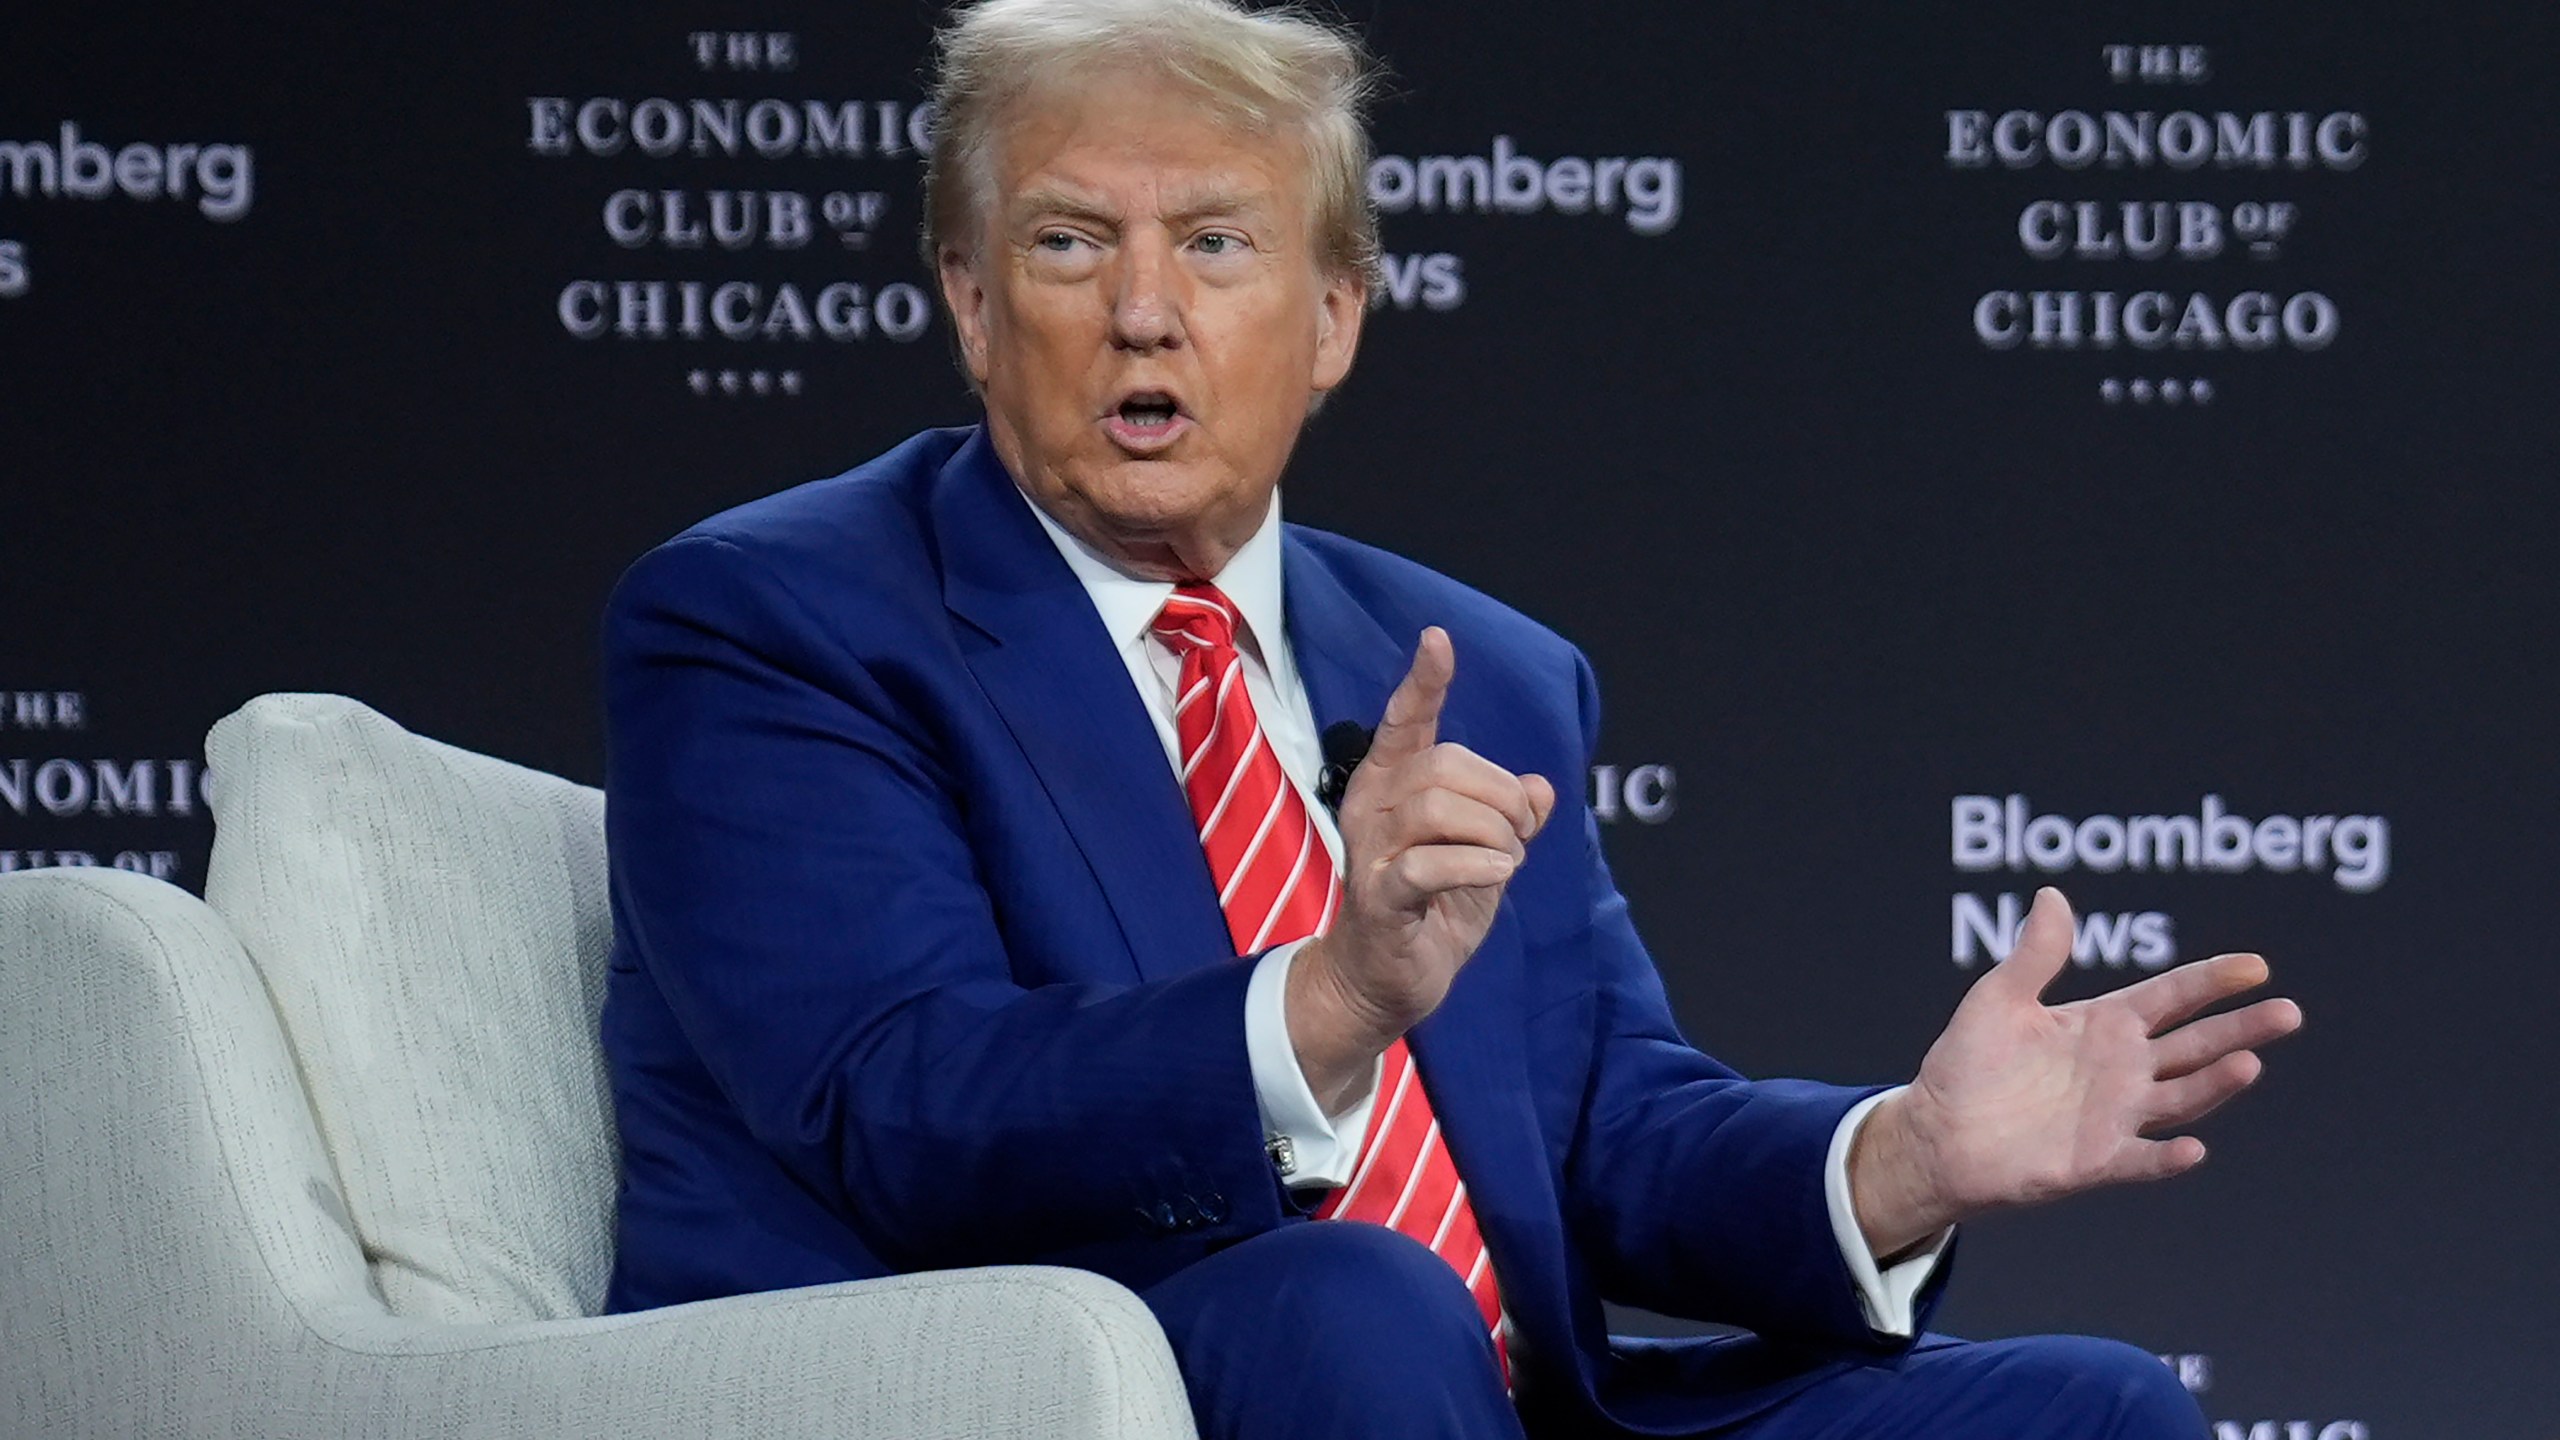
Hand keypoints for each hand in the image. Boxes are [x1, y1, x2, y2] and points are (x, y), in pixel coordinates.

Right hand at [1288, 628, 1557, 1109]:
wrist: (1386, 981)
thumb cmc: (1433, 908)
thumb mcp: (1486, 855)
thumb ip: (1511, 817)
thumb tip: (1542, 787)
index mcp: (1392, 784)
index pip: (1406, 722)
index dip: (1424, 682)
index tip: (1438, 640)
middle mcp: (1372, 806)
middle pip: (1443, 765)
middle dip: (1501, 794)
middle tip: (1521, 834)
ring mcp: (1369, 852)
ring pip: (1435, 807)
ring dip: (1493, 831)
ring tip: (1507, 860)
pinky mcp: (1378, 899)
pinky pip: (1425, 865)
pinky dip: (1472, 863)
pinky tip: (1500, 870)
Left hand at [1851, 886, 2304, 1256]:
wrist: (1936, 1132)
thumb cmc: (1966, 1064)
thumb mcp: (1998, 999)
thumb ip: (2035, 955)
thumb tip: (2052, 894)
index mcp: (2103, 1024)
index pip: (2171, 997)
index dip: (2212, 981)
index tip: (2257, 967)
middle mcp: (2122, 1069)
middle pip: (2195, 1044)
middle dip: (2241, 1028)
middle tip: (2288, 1012)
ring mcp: (2115, 1116)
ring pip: (2181, 1097)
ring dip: (2215, 1084)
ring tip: (2249, 1062)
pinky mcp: (2096, 1161)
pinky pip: (2140, 1160)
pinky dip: (2167, 1158)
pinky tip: (2193, 1149)